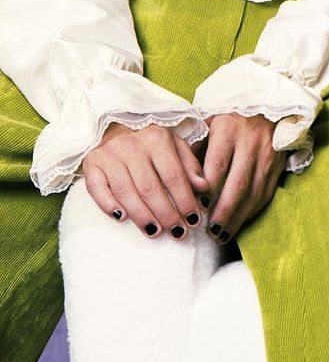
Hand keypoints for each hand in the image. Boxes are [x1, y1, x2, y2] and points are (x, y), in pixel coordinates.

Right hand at [83, 122, 209, 238]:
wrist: (116, 129)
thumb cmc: (152, 145)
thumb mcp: (176, 148)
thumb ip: (190, 167)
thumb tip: (204, 188)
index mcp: (157, 138)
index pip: (174, 175)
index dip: (184, 200)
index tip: (194, 220)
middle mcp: (132, 144)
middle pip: (150, 187)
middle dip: (165, 214)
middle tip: (177, 233)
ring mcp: (110, 154)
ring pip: (126, 191)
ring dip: (141, 216)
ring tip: (155, 233)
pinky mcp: (91, 164)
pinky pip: (97, 189)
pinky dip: (109, 205)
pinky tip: (122, 219)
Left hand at [202, 113, 287, 243]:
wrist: (267, 106)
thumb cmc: (228, 119)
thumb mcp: (208, 123)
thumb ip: (194, 148)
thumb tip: (180, 181)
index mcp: (229, 129)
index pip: (217, 164)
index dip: (207, 190)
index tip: (197, 209)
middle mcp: (251, 142)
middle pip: (237, 183)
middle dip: (223, 211)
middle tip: (209, 232)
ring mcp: (267, 155)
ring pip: (253, 192)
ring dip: (237, 218)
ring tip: (220, 235)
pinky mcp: (278, 165)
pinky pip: (265, 194)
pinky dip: (251, 212)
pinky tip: (237, 224)